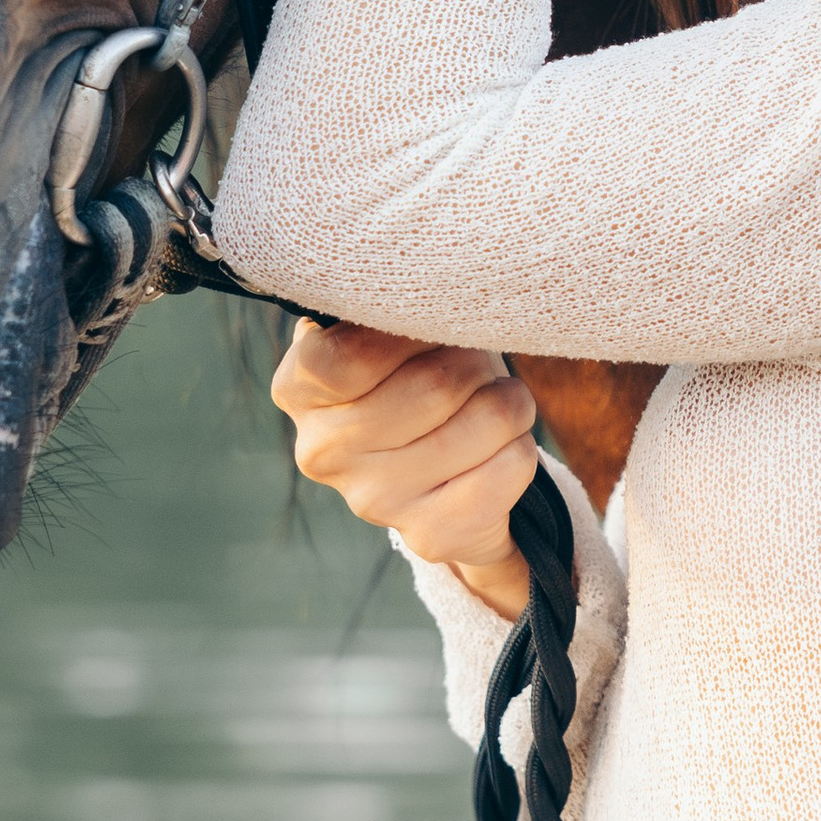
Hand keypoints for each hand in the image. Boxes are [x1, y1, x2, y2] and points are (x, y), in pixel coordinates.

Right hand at [272, 321, 539, 624]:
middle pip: (436, 384)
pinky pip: (511, 466)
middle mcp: (323, 451)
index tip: (428, 326)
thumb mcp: (393, 333)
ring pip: (487, 419)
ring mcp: (374, 500)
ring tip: (493, 403)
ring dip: (509, 400)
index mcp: (299, 390)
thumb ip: (388, 309)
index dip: (410, 332)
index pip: (351, 352)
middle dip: (475, 361)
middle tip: (474, 363)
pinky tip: (499, 449)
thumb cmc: (418, 375)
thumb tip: (421, 284)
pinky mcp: (429, 536)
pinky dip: (522, 444)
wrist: (447, 477)